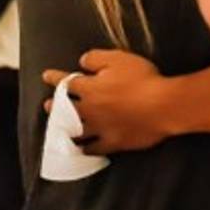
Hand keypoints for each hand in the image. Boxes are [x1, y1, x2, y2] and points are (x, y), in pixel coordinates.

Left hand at [43, 49, 176, 154]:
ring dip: (65, 130)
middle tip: (47, 106)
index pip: (66, 82)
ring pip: (76, 132)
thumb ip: (96, 58)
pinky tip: (83, 151)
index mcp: (89, 88)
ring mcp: (100, 129)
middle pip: (66, 109)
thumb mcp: (118, 58)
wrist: (163, 106)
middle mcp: (90, 110)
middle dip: (54, 106)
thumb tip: (81, 62)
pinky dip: (86, 150)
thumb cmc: (142, 78)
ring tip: (59, 131)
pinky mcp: (114, 143)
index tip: (46, 76)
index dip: (55, 78)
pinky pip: (94, 149)